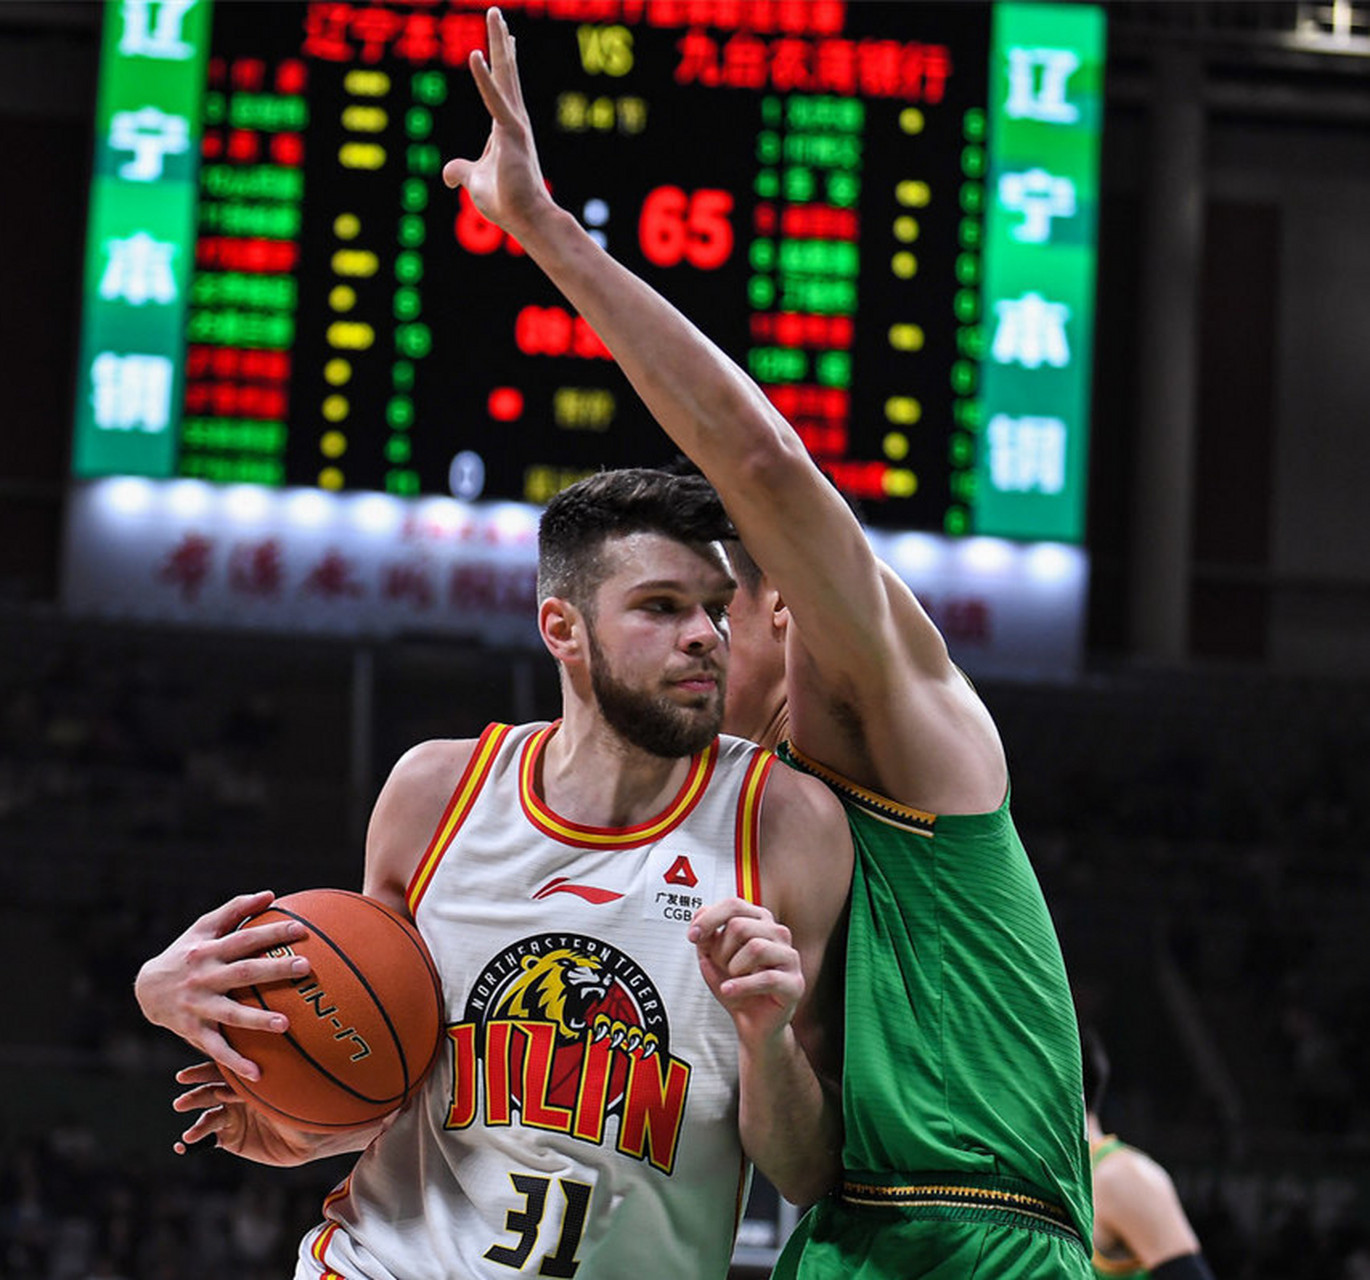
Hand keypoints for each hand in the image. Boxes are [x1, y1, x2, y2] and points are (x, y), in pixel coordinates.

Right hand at [134, 890, 310, 1080]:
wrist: (146, 990)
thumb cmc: (186, 952)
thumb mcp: (204, 927)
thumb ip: (236, 909)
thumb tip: (271, 894)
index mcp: (209, 950)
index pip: (245, 938)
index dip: (271, 933)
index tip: (300, 929)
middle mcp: (204, 977)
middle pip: (243, 973)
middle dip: (274, 970)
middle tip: (306, 968)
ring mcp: (198, 1006)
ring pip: (230, 1014)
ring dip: (257, 1020)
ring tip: (286, 1024)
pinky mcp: (193, 1031)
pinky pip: (216, 1048)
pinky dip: (235, 1062)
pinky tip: (259, 1074)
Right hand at [171, 1061, 322, 1164]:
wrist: (312, 1136)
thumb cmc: (304, 1105)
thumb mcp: (285, 1092)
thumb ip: (264, 1084)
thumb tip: (244, 1073)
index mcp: (249, 1077)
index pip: (222, 1071)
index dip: (204, 1073)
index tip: (184, 1077)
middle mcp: (237, 1095)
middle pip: (211, 1092)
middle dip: (196, 1097)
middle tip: (182, 1104)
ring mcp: (233, 1117)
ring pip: (209, 1116)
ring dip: (198, 1124)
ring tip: (191, 1135)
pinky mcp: (231, 1138)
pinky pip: (209, 1138)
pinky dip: (194, 1141)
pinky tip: (184, 1145)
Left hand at [442, 8, 553, 236]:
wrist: (526, 219)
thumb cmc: (506, 202)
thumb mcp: (474, 181)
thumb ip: (460, 171)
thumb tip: (446, 174)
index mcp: (506, 128)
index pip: (502, 88)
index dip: (500, 63)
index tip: (507, 38)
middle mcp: (514, 120)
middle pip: (506, 72)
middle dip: (500, 41)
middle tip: (496, 13)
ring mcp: (514, 125)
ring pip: (505, 75)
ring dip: (498, 43)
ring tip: (495, 15)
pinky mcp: (510, 134)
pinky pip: (494, 100)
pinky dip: (483, 79)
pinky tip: (474, 54)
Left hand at [689, 898, 804, 1046]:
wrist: (752, 1022)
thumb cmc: (736, 986)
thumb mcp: (713, 959)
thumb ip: (706, 936)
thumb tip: (699, 915)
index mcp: (760, 922)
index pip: (734, 905)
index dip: (710, 918)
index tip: (693, 935)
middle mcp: (778, 934)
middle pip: (740, 926)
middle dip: (721, 950)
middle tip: (721, 967)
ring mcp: (789, 957)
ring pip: (755, 947)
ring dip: (733, 967)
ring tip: (732, 979)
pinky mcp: (793, 983)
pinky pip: (766, 978)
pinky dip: (741, 986)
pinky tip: (729, 990)